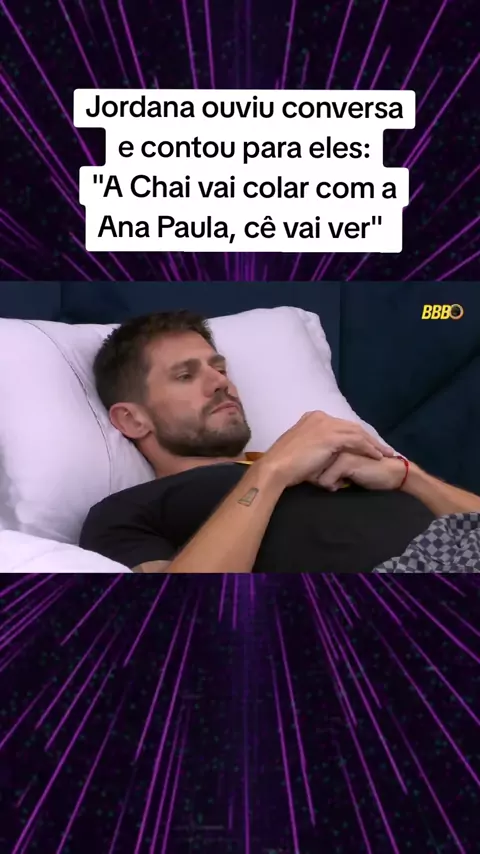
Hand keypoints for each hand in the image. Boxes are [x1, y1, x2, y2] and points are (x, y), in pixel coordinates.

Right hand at [262, 411, 393, 488]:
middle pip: (352, 426)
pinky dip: (369, 448)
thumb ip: (318, 450)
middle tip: (384, 449)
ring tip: (387, 454)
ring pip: (358, 432)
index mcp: (313, 418)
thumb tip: (328, 460)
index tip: (369, 446)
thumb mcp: (304, 451)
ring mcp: (326, 425)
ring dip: (374, 444)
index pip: (342, 426)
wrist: (277, 467)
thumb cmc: (287, 464)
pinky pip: (357, 441)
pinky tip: (378, 456)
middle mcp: (321, 417)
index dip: (358, 436)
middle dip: (370, 439)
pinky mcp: (331, 436)